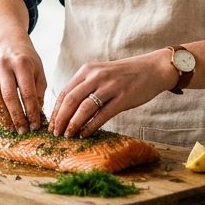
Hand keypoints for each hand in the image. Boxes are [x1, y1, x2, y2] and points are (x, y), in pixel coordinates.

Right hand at [0, 40, 46, 133]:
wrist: (8, 44)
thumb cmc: (27, 60)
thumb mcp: (38, 71)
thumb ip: (38, 92)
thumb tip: (37, 116)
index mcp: (22, 64)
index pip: (27, 92)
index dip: (31, 111)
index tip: (36, 125)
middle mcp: (4, 67)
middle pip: (9, 97)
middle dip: (17, 117)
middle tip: (24, 130)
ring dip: (5, 117)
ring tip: (13, 128)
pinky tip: (5, 120)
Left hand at [48, 51, 175, 137]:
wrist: (153, 69)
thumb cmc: (124, 75)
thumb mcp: (101, 74)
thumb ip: (85, 86)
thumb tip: (67, 109)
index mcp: (87, 70)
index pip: (64, 91)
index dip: (56, 110)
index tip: (51, 124)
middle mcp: (96, 76)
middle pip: (71, 100)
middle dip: (60, 119)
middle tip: (56, 133)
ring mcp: (110, 86)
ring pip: (84, 108)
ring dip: (74, 124)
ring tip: (68, 135)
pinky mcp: (123, 98)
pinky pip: (102, 115)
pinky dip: (91, 126)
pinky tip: (85, 134)